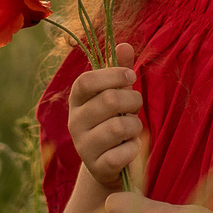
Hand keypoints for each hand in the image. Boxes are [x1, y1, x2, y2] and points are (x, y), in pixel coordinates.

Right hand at [64, 43, 142, 190]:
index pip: (86, 81)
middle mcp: (74, 122)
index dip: (112, 75)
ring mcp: (83, 146)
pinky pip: (121, 153)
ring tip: (133, 129)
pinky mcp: (96, 167)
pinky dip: (133, 149)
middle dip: (133, 100)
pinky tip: (130, 148)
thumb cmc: (114, 120)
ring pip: (118, 127)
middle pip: (108, 100)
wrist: (109, 165)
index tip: (131, 76)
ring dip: (135, 126)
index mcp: (77, 100)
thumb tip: (124, 44)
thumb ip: (119, 70)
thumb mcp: (116, 94)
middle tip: (137, 106)